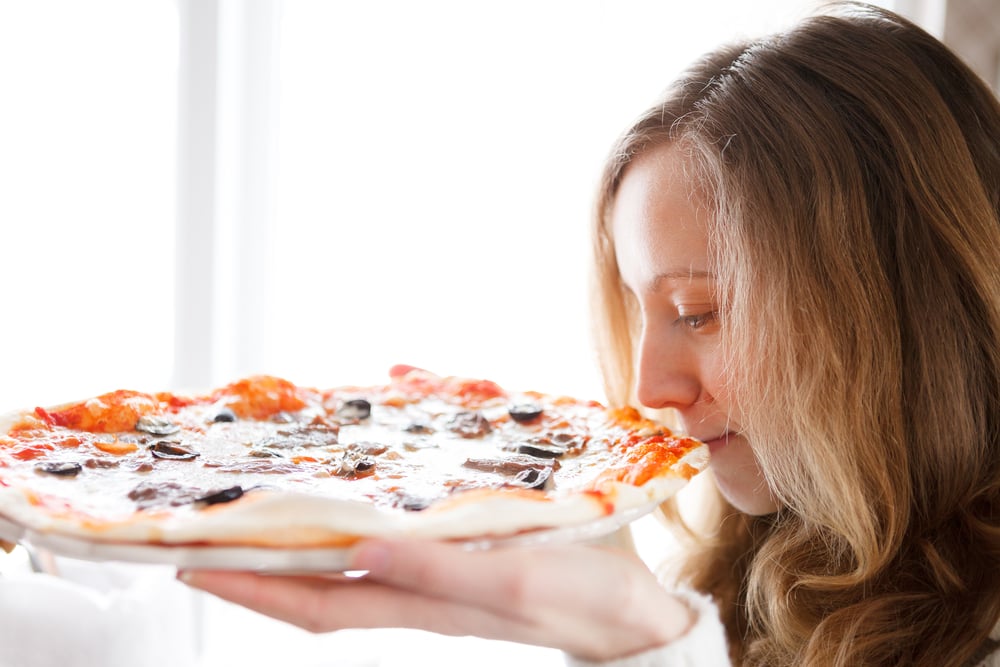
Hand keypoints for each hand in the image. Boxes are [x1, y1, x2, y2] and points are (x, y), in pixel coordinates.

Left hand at [179, 539, 693, 660]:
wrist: (631, 613)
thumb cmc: (581, 598)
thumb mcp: (513, 583)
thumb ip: (438, 570)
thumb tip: (360, 550)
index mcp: (423, 602)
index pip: (317, 603)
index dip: (253, 589)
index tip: (192, 564)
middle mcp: (417, 592)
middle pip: (318, 585)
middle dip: (259, 562)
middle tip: (208, 524)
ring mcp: (436, 575)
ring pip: (350, 560)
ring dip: (301, 535)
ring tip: (263, 501)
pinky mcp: (462, 556)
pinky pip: (396, 534)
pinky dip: (363, 506)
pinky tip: (366, 466)